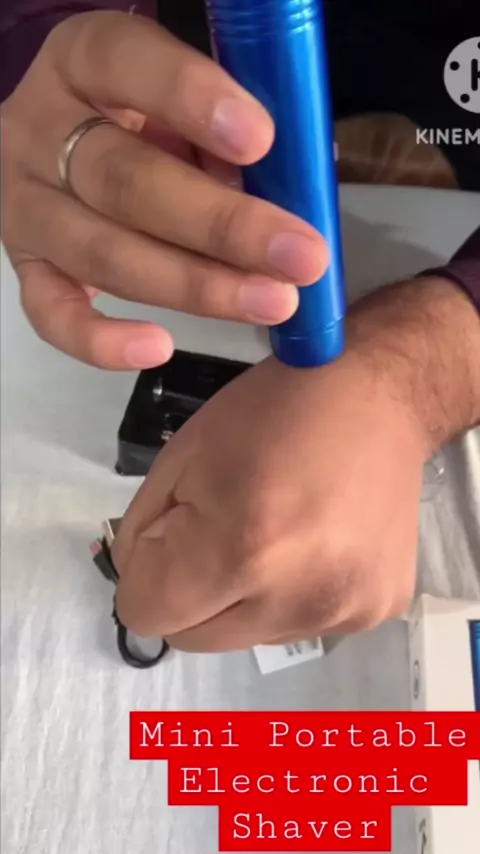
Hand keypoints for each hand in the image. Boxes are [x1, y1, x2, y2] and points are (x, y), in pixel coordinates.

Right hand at [1, 11, 326, 368]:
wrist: (64, 143)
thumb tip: (290, 198)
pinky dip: (100, 341)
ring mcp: (26, 206)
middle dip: (221, 225)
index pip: (125, 62)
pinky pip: (51, 313)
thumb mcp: (184, 103)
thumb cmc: (148, 119)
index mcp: (81, 61)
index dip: (191, 100)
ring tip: (272, 302)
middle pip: (124, 182)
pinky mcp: (27, 268)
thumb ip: (224, 137)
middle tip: (300, 257)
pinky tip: (160, 348)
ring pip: (103, 255)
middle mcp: (38, 133)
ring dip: (194, 286)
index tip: (261, 140)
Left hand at [111, 305, 433, 649]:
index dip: (146, 574)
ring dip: (245, 597)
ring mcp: (345, 613)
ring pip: (247, 636)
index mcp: (242, 550)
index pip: (148, 615)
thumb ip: (142, 529)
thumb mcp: (182, 455)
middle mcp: (297, 598)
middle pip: (194, 639)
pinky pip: (299, 624)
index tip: (173, 536)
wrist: (378, 398)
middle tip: (220, 533)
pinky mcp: (377, 612)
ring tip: (277, 533)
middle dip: (190, 595)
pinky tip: (318, 541)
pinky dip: (292, 594)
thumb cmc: (273, 412)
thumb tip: (141, 579)